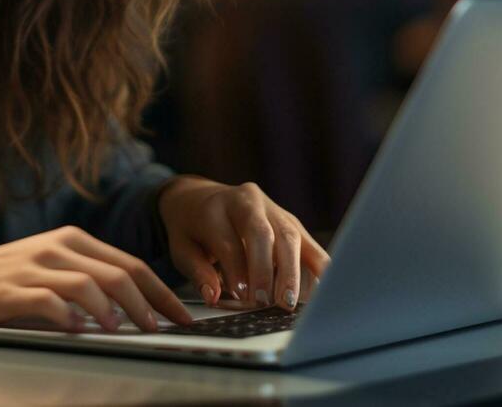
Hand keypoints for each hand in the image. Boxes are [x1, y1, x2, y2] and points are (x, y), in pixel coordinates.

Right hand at [0, 226, 195, 332]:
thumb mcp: (47, 265)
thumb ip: (85, 276)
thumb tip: (135, 305)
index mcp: (71, 240)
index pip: (130, 263)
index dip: (161, 290)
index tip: (182, 315)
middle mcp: (57, 247)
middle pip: (119, 273)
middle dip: (150, 304)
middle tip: (166, 329)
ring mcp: (34, 267)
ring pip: (92, 285)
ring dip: (117, 312)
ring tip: (128, 332)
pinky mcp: (12, 290)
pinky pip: (52, 302)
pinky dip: (73, 318)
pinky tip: (82, 332)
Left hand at [157, 175, 329, 311]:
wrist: (200, 198)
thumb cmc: (191, 229)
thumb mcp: (180, 247)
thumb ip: (196, 271)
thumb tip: (213, 296)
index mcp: (215, 207)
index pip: (229, 240)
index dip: (237, 270)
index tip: (242, 297)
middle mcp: (247, 201)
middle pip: (263, 233)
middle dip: (268, 270)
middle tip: (269, 303)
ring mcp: (273, 209)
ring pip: (291, 236)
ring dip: (294, 273)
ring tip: (291, 303)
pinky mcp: (291, 221)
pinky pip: (309, 243)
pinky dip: (318, 268)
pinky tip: (321, 292)